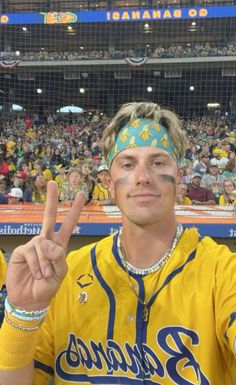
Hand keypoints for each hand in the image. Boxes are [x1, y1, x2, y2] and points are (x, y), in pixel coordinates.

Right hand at [6, 181, 84, 310]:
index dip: (74, 210)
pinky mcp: (22, 251)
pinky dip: (37, 265)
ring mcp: (33, 245)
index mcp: (59, 245)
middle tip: (53, 183)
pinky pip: (32, 252)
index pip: (68, 224)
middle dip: (51, 200)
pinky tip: (37, 273)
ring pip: (42, 244)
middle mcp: (46, 241)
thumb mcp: (60, 273)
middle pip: (49, 217)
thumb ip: (57, 256)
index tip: (80, 194)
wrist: (31, 299)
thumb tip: (45, 241)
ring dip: (45, 262)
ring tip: (44, 275)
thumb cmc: (48, 286)